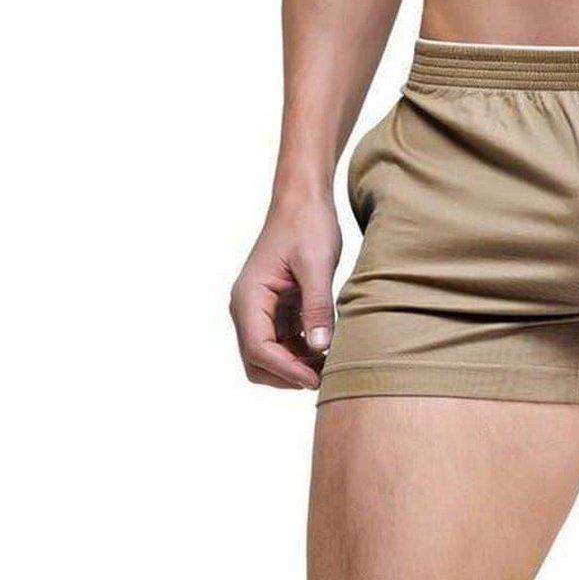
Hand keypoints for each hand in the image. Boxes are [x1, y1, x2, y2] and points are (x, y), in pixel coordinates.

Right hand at [230, 195, 342, 388]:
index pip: (259, 350)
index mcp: (248, 297)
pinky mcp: (276, 308)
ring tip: (331, 363)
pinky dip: (301, 351)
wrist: (303, 200)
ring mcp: (260, 309)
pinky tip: (327, 347)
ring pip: (270, 355)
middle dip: (287, 374)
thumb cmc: (308, 225)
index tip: (317, 379)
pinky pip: (283, 341)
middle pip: (257, 361)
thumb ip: (317, 307)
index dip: (287, 370)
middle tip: (325, 376)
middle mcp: (247, 307)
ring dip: (296, 365)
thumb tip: (319, 348)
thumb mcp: (317, 265)